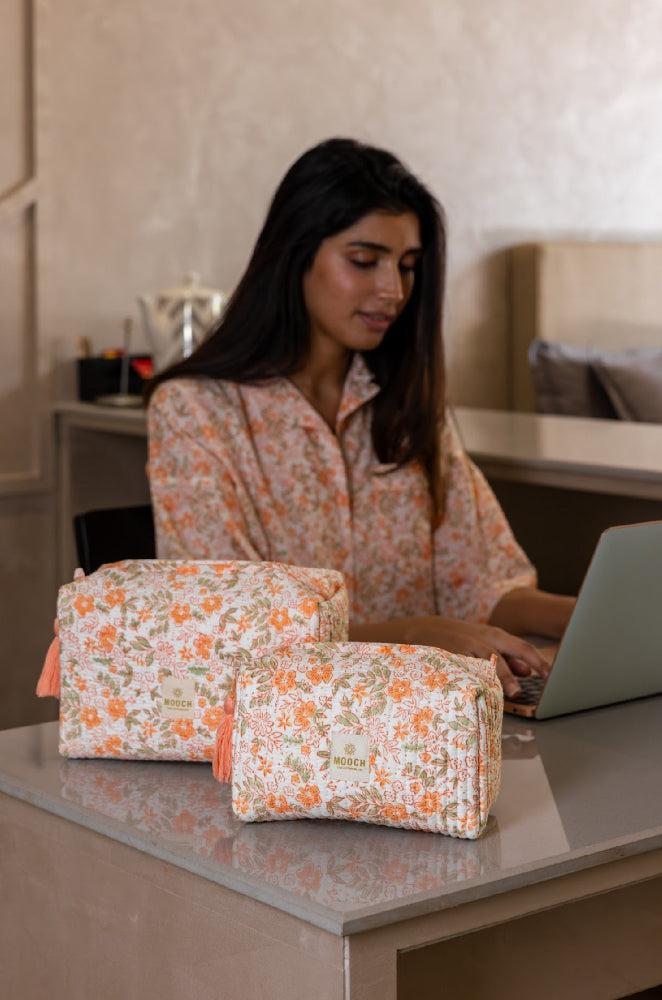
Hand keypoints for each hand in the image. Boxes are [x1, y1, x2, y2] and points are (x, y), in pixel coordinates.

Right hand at [348, 615, 550, 698]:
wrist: (424, 629)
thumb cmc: (461, 638)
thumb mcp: (485, 643)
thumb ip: (507, 656)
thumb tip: (528, 672)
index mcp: (494, 635)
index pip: (522, 648)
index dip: (538, 661)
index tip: (551, 676)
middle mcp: (482, 640)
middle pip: (503, 654)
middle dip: (513, 673)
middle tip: (521, 690)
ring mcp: (464, 649)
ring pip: (484, 663)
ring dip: (497, 678)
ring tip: (508, 693)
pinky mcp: (448, 658)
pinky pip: (464, 669)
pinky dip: (474, 678)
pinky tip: (480, 690)